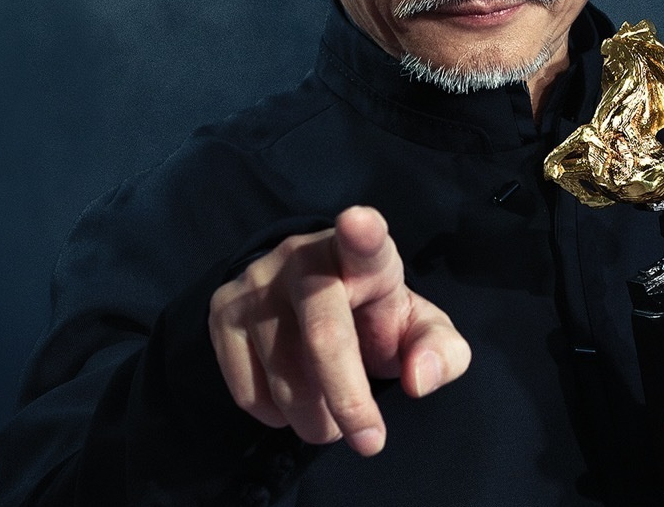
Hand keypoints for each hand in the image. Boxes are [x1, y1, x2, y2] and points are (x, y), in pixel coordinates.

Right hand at [208, 205, 470, 456]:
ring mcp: (258, 281)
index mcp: (363, 255)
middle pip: (324, 335)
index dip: (363, 232)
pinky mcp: (223, 309)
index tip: (359, 221)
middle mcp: (304, 257)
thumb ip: (440, 353)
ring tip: (333, 415)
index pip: (365, 241)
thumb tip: (419, 382)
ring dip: (316, 419)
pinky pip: (247, 390)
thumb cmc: (375, 315)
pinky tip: (295, 397)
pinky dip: (277, 415)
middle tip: (369, 441)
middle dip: (347, 397)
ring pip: (285, 376)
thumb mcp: (418, 330)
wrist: (309, 302)